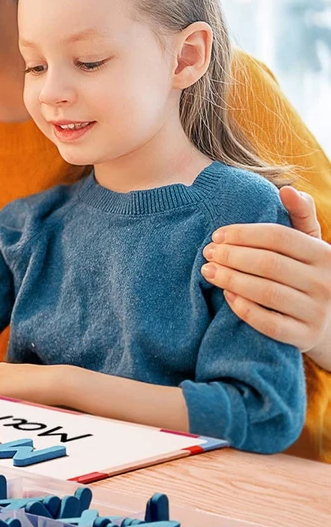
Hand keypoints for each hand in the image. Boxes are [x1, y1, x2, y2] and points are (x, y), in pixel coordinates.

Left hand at [201, 186, 330, 353]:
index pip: (278, 237)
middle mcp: (325, 283)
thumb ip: (300, 215)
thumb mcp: (311, 243)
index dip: (243, 234)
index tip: (217, 235)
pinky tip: (227, 296)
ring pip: (267, 293)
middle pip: (269, 264)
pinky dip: (244, 309)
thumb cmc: (308, 273)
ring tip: (209, 271)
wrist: (329, 322)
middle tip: (208, 253)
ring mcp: (317, 312)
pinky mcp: (304, 337)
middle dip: (232, 256)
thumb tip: (286, 189)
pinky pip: (269, 324)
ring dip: (231, 280)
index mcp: (325, 254)